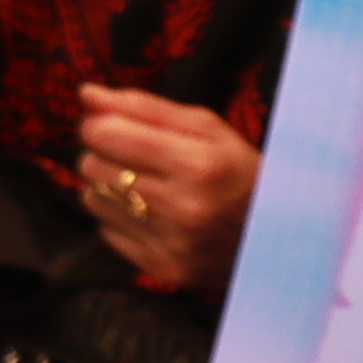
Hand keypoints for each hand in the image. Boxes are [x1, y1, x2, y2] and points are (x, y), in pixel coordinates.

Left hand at [70, 87, 258, 291]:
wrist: (277, 234)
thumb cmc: (237, 169)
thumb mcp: (205, 127)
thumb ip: (143, 106)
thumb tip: (86, 94)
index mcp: (196, 164)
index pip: (105, 134)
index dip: (97, 124)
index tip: (110, 124)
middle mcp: (184, 208)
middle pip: (92, 166)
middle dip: (102, 153)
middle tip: (129, 153)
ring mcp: (173, 244)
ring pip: (93, 200)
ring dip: (106, 185)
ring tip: (140, 182)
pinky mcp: (164, 268)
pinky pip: (106, 232)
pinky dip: (118, 217)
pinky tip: (148, 212)